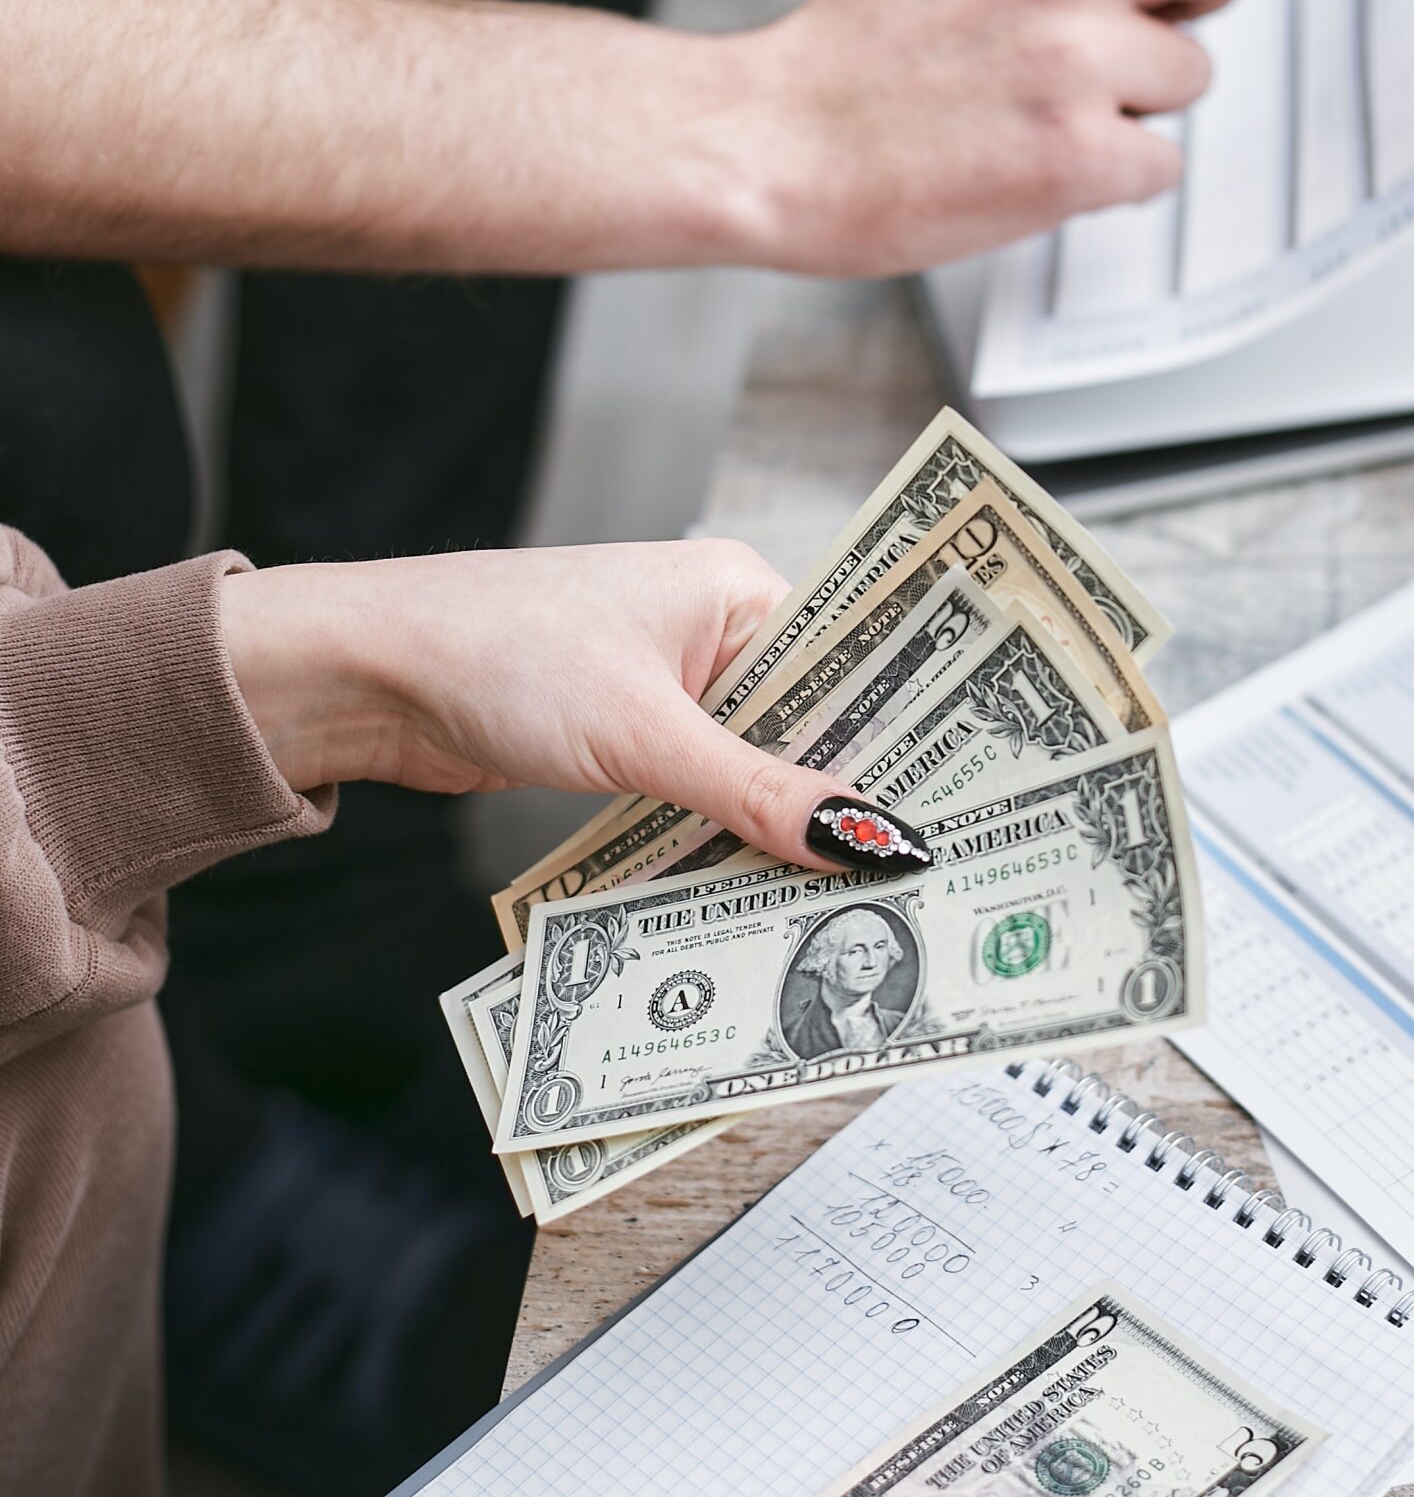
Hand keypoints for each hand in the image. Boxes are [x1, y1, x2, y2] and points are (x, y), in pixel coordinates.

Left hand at [218, 541, 872, 866]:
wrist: (368, 676)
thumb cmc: (497, 653)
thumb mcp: (646, 734)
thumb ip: (760, 794)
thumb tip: (871, 839)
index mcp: (738, 592)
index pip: (854, 667)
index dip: (905, 740)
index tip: (961, 811)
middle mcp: (713, 635)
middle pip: (810, 731)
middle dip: (841, 804)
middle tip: (911, 883)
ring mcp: (668, 692)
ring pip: (754, 774)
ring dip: (777, 833)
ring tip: (844, 904)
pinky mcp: (627, 743)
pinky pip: (700, 800)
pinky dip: (720, 841)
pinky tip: (754, 894)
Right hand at [738, 0, 1261, 275]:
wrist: (774, 143)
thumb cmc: (853, 58)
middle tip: (1158, 28)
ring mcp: (1076, 58)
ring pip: (1196, 70)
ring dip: (1143, 103)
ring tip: (1057, 112)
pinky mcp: (1077, 155)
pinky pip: (1164, 164)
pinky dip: (1118, 179)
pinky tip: (1050, 167)